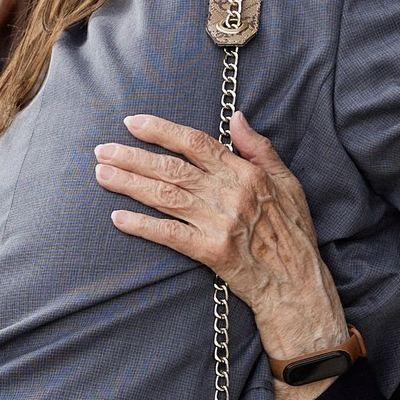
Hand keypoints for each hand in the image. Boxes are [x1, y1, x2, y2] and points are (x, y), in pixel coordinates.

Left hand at [94, 112, 349, 363]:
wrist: (297, 282)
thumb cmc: (292, 231)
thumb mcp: (287, 181)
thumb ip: (259, 147)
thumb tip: (237, 117)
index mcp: (245, 173)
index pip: (195, 143)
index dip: (161, 131)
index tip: (133, 123)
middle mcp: (229, 194)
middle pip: (171, 168)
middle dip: (132, 157)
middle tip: (102, 150)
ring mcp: (219, 223)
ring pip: (165, 197)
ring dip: (129, 184)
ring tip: (102, 175)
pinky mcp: (211, 252)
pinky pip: (169, 234)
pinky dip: (142, 225)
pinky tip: (119, 217)